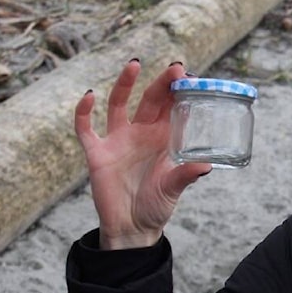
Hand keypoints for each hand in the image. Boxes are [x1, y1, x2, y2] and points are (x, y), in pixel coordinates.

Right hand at [74, 60, 211, 249]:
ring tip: (134, 64)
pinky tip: (89, 96)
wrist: (131, 228)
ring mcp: (117, 141)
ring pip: (119, 104)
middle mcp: (141, 134)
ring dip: (125, 84)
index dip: (179, 92)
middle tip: (175, 67)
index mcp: (163, 140)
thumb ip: (186, 175)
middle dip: (161, 83)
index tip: (190, 76)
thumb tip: (207, 166)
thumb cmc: (156, 206)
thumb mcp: (173, 189)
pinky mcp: (97, 153)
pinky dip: (84, 112)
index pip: (172, 109)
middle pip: (150, 101)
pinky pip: (86, 128)